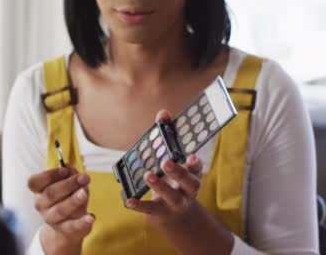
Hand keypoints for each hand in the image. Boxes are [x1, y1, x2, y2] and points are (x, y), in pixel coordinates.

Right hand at [27, 166, 93, 253]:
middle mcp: (41, 205)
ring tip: (84, 193)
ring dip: (73, 201)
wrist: (66, 226)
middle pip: (50, 193)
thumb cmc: (65, 198)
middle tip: (84, 178)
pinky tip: (91, 217)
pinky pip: (72, 226)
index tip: (64, 170)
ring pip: (60, 210)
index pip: (34, 182)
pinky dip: (82, 222)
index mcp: (38, 190)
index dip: (49, 175)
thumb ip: (68, 174)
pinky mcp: (64, 229)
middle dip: (68, 184)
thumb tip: (69, 168)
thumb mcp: (66, 183)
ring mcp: (51, 218)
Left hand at [126, 110, 203, 232]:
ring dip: (160, 186)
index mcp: (192, 174)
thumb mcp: (172, 159)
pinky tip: (128, 201)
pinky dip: (139, 205)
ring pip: (172, 196)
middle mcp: (187, 190)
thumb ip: (167, 136)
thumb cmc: (172, 178)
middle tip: (166, 162)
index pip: (197, 168)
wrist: (172, 211)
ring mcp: (175, 203)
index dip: (195, 163)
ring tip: (148, 175)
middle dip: (178, 172)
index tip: (192, 156)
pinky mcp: (161, 212)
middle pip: (188, 183)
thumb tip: (163, 113)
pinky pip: (151, 209)